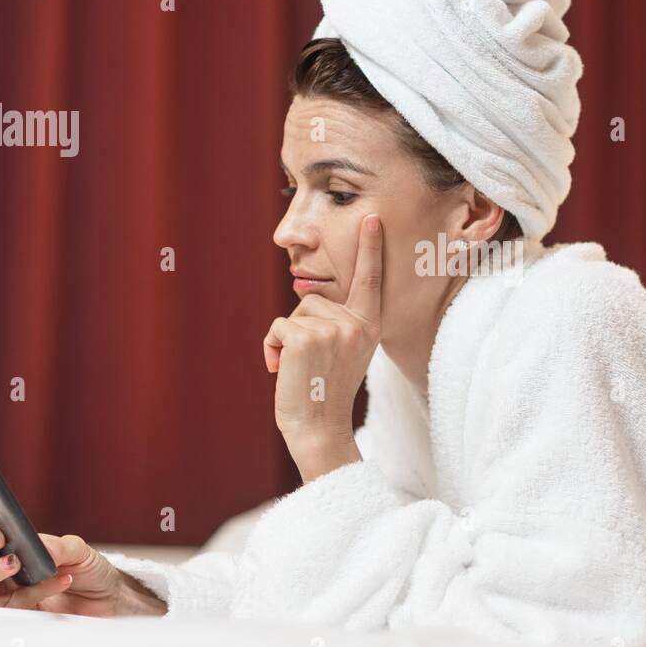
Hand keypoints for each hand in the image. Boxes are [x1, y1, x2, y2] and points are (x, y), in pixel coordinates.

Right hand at [0, 493, 162, 615]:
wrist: (105, 598)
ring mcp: (5, 588)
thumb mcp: (77, 548)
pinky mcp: (17, 611)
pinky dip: (38, 589)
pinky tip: (63, 579)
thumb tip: (35, 548)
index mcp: (8, 538)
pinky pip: (14, 602)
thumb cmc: (86, 567)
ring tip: (15, 562)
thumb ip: (57, 546)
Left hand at [264, 213, 381, 479]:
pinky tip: (284, 370)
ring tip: (300, 369)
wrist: (319, 428)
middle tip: (311, 364)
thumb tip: (310, 298)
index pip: (370, 280)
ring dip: (286, 339)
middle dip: (301, 326)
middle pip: (314, 299)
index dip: (370, 248)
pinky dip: (272, 347)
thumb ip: (339, 323)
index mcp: (370, 326)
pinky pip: (278, 326)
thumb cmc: (326, 392)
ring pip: (294, 313)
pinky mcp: (305, 337)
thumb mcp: (345, 352)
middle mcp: (356, 324)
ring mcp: (332, 330)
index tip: (373, 218)